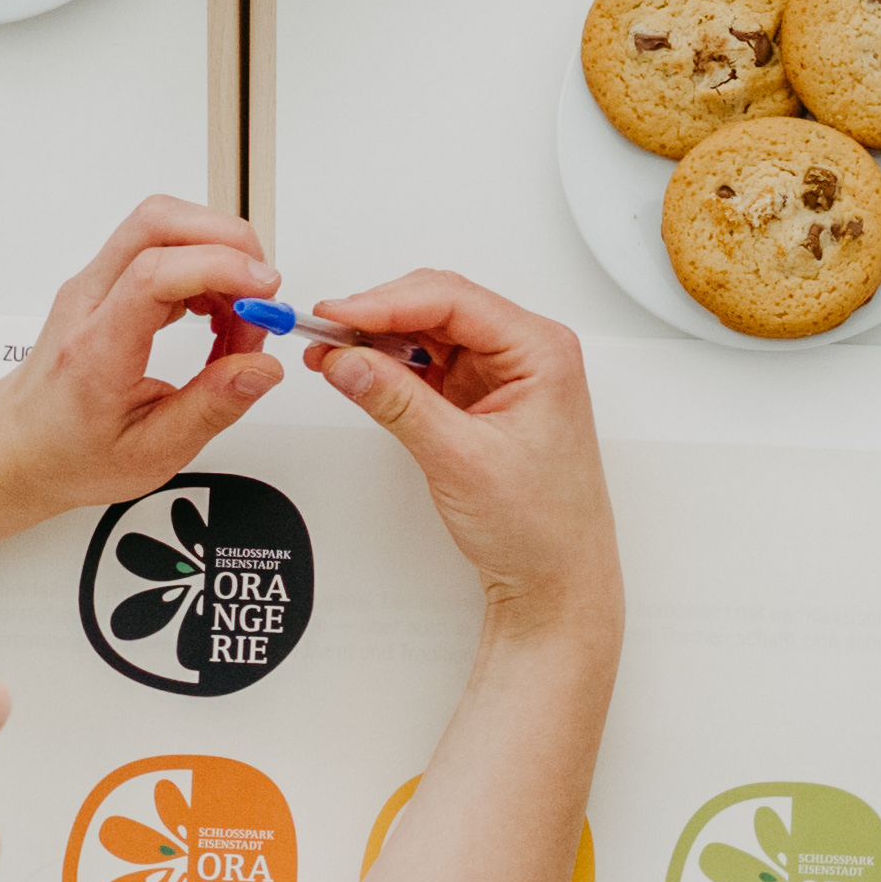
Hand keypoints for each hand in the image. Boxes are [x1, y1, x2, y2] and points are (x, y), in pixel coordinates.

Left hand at [0, 197, 288, 524]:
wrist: (20, 443)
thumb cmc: (70, 450)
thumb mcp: (151, 452)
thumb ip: (212, 407)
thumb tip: (260, 368)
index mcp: (95, 348)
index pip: (153, 272)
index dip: (219, 267)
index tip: (263, 292)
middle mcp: (89, 301)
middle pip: (157, 222)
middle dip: (229, 241)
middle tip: (261, 293)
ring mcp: (94, 283)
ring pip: (163, 225)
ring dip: (219, 255)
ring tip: (237, 319)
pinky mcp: (106, 280)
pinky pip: (162, 245)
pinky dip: (204, 266)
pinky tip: (216, 314)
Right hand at [288, 269, 620, 636]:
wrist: (556, 581)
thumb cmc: (541, 526)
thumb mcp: (458, 459)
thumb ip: (398, 402)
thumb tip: (347, 360)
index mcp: (542, 351)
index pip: (454, 300)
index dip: (386, 301)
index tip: (335, 314)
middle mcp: (528, 354)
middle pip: (439, 306)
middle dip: (378, 315)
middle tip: (324, 331)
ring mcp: (504, 376)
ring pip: (430, 333)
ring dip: (380, 340)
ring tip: (331, 353)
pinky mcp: (484, 399)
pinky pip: (430, 364)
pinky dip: (392, 366)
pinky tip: (360, 371)